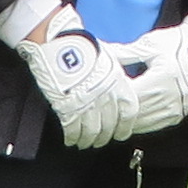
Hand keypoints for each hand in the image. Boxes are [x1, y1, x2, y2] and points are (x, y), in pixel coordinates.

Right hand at [12, 3, 134, 153]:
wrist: (59, 44)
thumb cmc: (82, 48)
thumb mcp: (108, 59)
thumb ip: (115, 77)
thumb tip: (118, 87)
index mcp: (118, 83)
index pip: (129, 112)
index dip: (125, 126)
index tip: (120, 133)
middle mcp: (105, 96)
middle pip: (109, 125)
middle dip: (104, 137)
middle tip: (99, 141)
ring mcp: (87, 103)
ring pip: (92, 131)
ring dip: (88, 140)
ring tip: (84, 143)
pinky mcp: (68, 108)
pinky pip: (73, 129)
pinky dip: (73, 137)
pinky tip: (71, 139)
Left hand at [104, 12, 187, 139]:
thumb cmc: (177, 43)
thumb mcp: (150, 44)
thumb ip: (124, 53)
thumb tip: (99, 52)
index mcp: (162, 79)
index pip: (128, 95)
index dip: (110, 96)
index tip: (95, 93)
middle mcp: (170, 98)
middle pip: (132, 113)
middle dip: (113, 111)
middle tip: (94, 108)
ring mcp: (174, 110)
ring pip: (139, 124)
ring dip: (122, 121)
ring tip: (106, 114)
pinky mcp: (176, 116)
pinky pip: (150, 126)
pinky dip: (135, 123)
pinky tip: (124, 116)